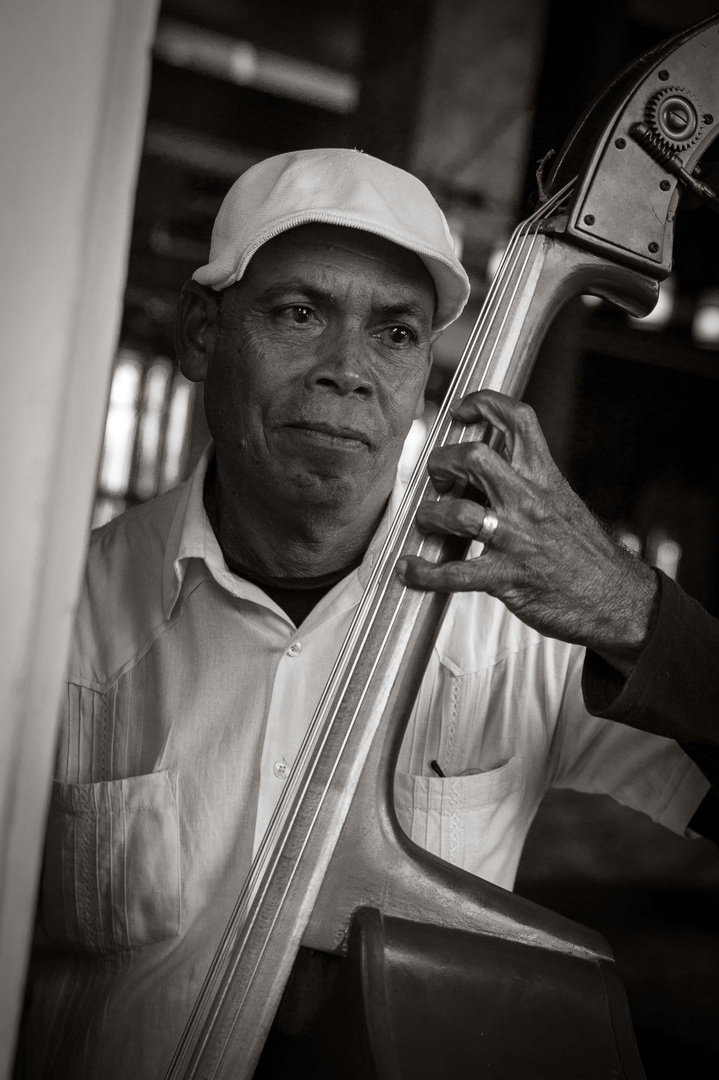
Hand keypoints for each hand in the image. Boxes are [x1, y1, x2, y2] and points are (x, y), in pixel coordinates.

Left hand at [396, 390, 657, 673]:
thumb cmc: (583, 552)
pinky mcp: (507, 578)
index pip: (518, 420)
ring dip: (430, 516)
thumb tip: (481, 471)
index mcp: (544, 477)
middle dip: (443, 462)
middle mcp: (528, 502)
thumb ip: (526, 483)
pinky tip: (410, 570)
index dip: (483, 403)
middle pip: (475, 457)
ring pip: (459, 515)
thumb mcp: (561, 502)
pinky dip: (425, 573)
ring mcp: (517, 540)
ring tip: (427, 522)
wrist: (617, 599)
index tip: (461, 410)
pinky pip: (455, 574)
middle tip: (438, 479)